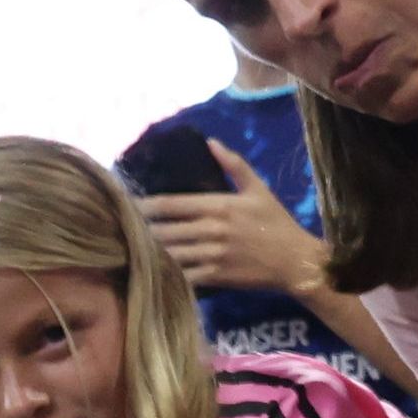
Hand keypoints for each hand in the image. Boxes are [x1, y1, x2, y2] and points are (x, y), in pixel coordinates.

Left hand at [137, 143, 333, 295]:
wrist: (296, 261)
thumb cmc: (277, 223)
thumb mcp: (259, 189)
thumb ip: (234, 165)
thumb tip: (211, 141)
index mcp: (220, 205)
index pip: (172, 204)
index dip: (146, 205)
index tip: (127, 205)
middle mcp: (213, 229)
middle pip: (166, 230)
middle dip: (142, 231)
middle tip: (121, 230)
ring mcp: (214, 254)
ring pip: (172, 253)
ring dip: (150, 253)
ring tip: (130, 250)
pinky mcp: (217, 276)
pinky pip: (185, 275)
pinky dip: (169, 274)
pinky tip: (154, 272)